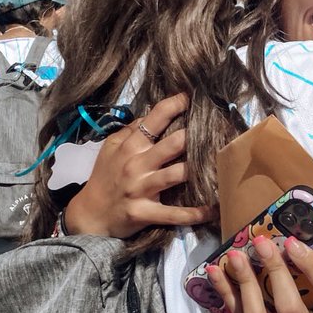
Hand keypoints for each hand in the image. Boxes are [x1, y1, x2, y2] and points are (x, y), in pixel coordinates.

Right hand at [64, 93, 215, 237]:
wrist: (89, 215)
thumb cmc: (104, 178)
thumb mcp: (110, 149)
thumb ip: (130, 131)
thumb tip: (151, 115)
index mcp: (130, 146)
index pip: (155, 119)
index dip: (176, 104)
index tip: (193, 96)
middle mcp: (137, 164)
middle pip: (174, 144)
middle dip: (197, 136)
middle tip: (220, 131)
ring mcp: (141, 189)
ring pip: (177, 175)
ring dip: (201, 171)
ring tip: (223, 165)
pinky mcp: (144, 213)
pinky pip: (174, 214)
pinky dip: (196, 213)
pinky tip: (215, 210)